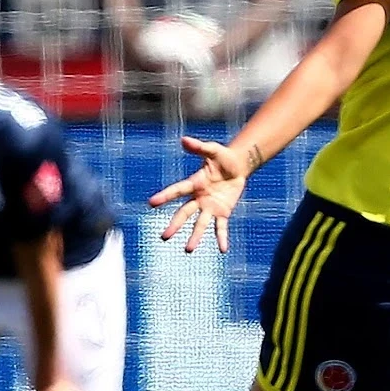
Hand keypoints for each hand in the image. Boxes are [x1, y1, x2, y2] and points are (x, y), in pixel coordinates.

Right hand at [148, 134, 251, 252]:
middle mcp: (198, 198)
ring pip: (200, 224)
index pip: (176, 191)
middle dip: (175, 225)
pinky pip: (221, 227)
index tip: (151, 203)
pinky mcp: (223, 212)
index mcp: (194, 183)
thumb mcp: (213, 150)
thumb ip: (199, 147)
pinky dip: (221, 238)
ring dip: (195, 237)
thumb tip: (184, 140)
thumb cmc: (222, 157)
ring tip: (188, 250)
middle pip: (184, 213)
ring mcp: (210, 207)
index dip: (164, 197)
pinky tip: (222, 249)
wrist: (238, 166)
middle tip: (164, 237)